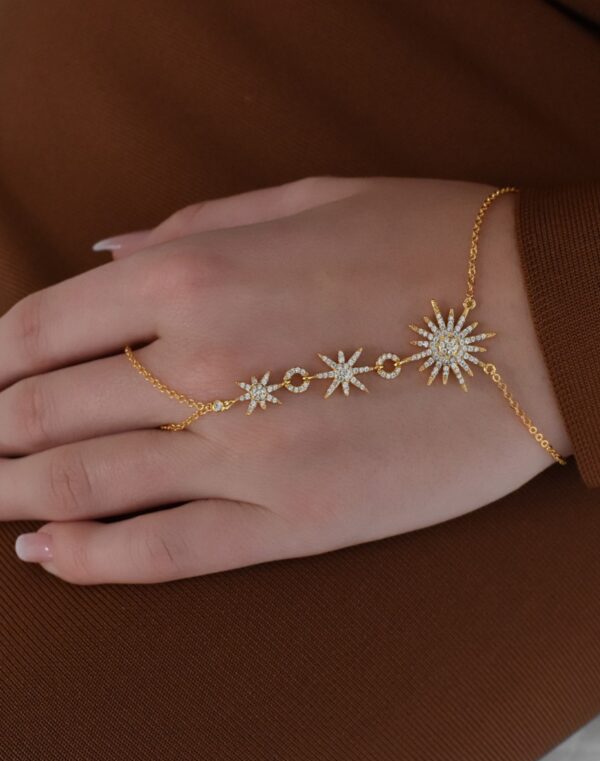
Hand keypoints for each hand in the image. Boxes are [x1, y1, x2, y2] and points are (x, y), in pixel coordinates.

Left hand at [0, 176, 570, 583]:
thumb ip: (190, 221)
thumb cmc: (431, 246)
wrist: (544, 324)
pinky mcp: (293, 522)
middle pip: (43, 414)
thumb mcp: (306, 197)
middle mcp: (202, 364)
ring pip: (84, 487)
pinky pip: (163, 551)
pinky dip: (91, 559)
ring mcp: (244, 452)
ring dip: (13, 496)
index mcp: (197, 272)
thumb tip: (101, 253)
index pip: (39, 329)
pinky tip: (48, 555)